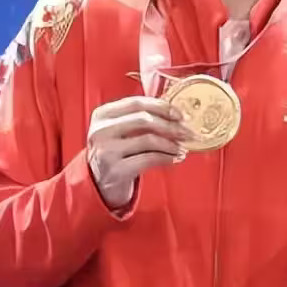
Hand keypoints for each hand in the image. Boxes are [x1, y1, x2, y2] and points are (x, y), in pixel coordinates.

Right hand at [87, 96, 190, 210]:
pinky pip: (149, 159)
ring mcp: (107, 151)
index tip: (180, 114)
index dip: (161, 106)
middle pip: (144, 119)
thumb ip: (139, 119)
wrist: (98, 182)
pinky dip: (167, 158)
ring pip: (149, 140)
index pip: (136, 103)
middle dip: (171, 126)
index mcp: (103, 114)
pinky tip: (176, 159)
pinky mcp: (116, 170)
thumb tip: (175, 115)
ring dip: (172, 144)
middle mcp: (102, 130)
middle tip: (188, 133)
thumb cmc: (115, 152)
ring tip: (183, 148)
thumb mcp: (118, 131)